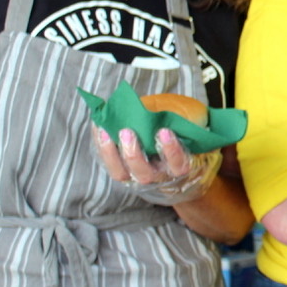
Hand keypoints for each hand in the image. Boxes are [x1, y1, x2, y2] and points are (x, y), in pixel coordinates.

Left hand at [94, 126, 221, 205]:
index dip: (171, 150)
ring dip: (110, 152)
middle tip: (127, 131)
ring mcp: (137, 176)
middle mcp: (157, 177)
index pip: (177, 164)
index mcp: (179, 169)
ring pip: (121, 173)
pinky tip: (98, 127)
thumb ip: (183, 127)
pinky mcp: (122, 172)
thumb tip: (171, 110)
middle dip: (134, 153)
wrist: (171, 171)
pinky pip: (108, 164)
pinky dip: (101, 146)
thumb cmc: (182, 146)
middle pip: (144, 173)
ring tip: (105, 130)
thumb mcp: (189, 138)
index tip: (165, 131)